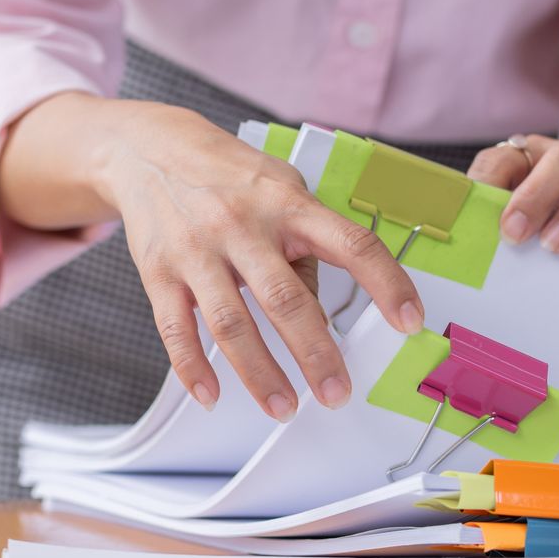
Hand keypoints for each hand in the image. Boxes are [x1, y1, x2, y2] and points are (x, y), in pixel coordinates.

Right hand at [0, 94, 423, 419]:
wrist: (149, 150)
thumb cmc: (230, 177)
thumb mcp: (283, 192)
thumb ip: (307, 247)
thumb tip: (321, 314)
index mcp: (289, 205)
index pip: (351, 244)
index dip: (387, 284)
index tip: (409, 322)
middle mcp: (243, 227)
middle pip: (285, 299)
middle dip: (315, 353)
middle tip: (336, 394)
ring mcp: (197, 251)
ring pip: (231, 323)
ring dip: (259, 373)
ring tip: (283, 407)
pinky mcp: (159, 272)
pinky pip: (176, 329)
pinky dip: (193, 368)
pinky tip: (212, 395)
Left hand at [468, 132, 558, 252]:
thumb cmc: (524, 219)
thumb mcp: (498, 209)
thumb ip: (481, 212)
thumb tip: (458, 232)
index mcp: (528, 156)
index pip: (509, 156)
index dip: (496, 181)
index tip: (487, 217)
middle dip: (537, 194)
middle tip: (514, 233)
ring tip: (555, 246)